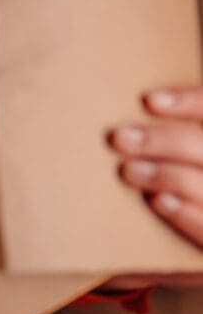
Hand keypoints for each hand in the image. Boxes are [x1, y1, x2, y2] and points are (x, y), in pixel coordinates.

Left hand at [107, 86, 202, 247]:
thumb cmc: (180, 176)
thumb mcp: (176, 153)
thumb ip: (164, 139)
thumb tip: (125, 115)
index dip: (188, 101)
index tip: (149, 100)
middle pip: (201, 146)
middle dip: (163, 140)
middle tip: (118, 138)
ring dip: (166, 175)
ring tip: (128, 170)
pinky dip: (183, 213)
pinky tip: (157, 200)